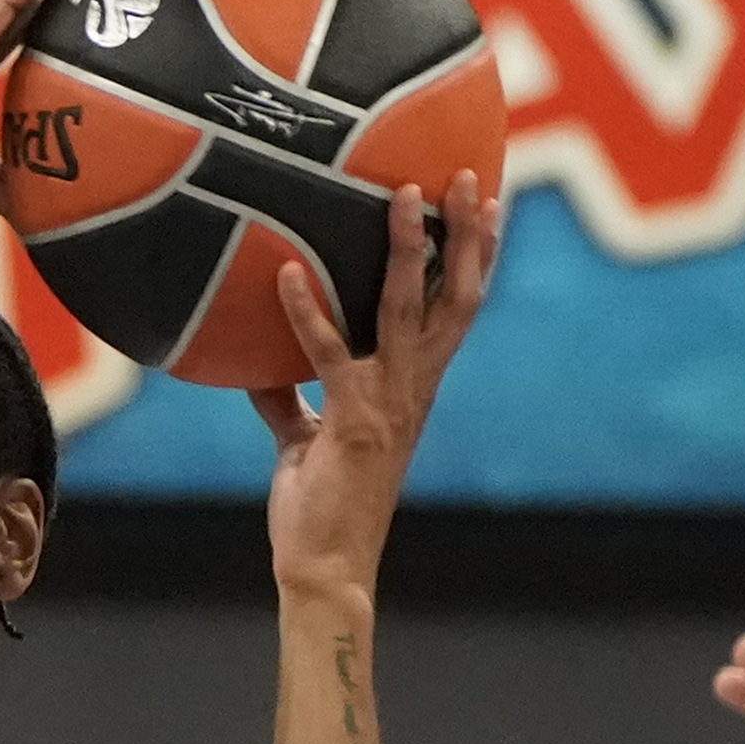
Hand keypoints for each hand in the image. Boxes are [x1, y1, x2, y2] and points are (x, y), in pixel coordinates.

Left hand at [254, 174, 502, 595]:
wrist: (324, 568)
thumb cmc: (319, 509)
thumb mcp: (305, 441)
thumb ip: (291, 399)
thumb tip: (260, 367)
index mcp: (412, 389)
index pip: (455, 309)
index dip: (474, 256)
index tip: (484, 203)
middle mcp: (412, 389)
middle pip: (455, 297)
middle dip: (464, 235)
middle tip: (470, 175)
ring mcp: (386, 402)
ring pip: (406, 311)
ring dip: (405, 250)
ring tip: (400, 194)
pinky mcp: (349, 422)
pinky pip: (329, 354)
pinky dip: (306, 311)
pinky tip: (285, 271)